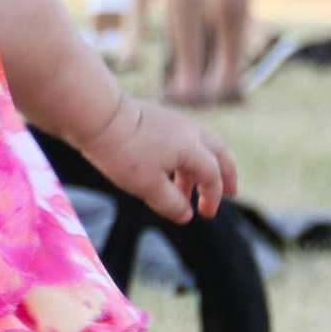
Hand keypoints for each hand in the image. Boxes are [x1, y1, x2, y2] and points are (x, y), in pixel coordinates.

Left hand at [77, 96, 238, 224]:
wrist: (98, 116)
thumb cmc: (124, 152)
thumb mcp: (148, 186)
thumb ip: (171, 204)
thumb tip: (186, 215)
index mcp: (192, 147)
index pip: (213, 174)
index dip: (213, 196)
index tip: (205, 214)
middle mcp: (189, 131)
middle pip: (219, 152)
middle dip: (226, 173)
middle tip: (231, 191)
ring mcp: (174, 121)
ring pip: (200, 144)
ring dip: (201, 168)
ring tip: (190, 190)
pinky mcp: (158, 118)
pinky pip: (183, 139)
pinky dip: (185, 157)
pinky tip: (170, 171)